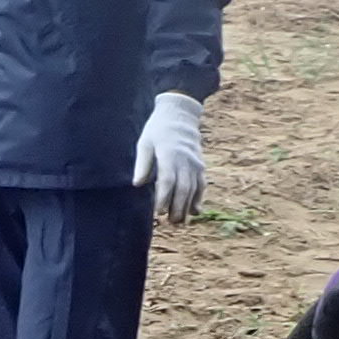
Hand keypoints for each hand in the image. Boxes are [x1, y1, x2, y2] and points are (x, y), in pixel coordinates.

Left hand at [133, 93, 204, 225]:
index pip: (167, 180)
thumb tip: (137, 184)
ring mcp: (195, 164)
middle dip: (177, 207)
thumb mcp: (145, 142)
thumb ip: (142, 164)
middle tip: (169, 223)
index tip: (158, 213)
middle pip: (183, 188)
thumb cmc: (158, 130)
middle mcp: (185, 161)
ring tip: (179, 222)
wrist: (180, 115)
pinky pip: (202, 185)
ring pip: (193, 189)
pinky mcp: (200, 166)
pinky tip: (195, 212)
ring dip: (187, 207)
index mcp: (169, 155)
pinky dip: (199, 199)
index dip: (163, 198)